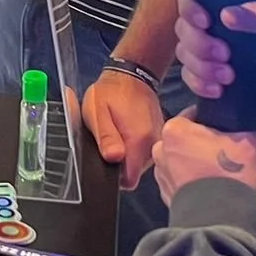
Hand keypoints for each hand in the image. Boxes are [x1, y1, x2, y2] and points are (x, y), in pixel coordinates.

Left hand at [83, 70, 163, 190]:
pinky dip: (137, 146)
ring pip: (141, 163)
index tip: (107, 163)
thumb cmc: (111, 92)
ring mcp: (158, 140)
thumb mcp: (97, 112)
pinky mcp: (158, 136)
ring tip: (119, 133)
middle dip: (121, 164)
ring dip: (129, 154)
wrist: (132, 74)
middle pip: (135, 172)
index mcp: (138, 140)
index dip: (116, 178)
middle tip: (110, 142)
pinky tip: (128, 131)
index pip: (129, 180)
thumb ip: (106, 137)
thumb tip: (113, 158)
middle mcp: (153, 143)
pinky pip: (146, 151)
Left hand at [153, 113, 255, 203]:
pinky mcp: (165, 193)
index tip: (224, 132)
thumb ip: (247, 127)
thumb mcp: (248, 143)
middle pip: (186, 138)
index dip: (212, 122)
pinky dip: (191, 182)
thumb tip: (250, 127)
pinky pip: (180, 180)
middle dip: (202, 144)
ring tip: (217, 173)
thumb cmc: (228, 180)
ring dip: (195, 163)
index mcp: (175, 130)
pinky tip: (209, 187)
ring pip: (181, 159)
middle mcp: (161, 149)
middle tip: (223, 154)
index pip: (193, 114)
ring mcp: (161, 173)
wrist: (219, 219)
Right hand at [176, 0, 255, 102]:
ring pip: (183, 53)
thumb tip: (227, 15)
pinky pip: (188, 76)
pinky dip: (200, 84)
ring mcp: (203, 51)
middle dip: (200, 44)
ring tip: (228, 76)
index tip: (204, 22)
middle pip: (183, 28)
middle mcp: (209, 26)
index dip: (190, 8)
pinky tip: (218, 89)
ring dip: (203, 67)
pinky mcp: (202, 74)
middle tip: (225, 55)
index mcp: (224, 6)